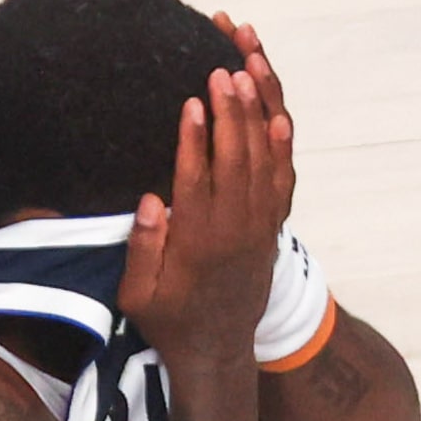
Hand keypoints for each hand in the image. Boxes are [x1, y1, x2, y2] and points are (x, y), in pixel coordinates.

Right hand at [117, 67, 293, 364]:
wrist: (216, 350)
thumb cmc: (169, 319)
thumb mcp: (138, 296)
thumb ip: (143, 249)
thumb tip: (150, 201)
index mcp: (199, 245)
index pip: (198, 182)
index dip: (195, 140)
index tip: (192, 101)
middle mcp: (236, 232)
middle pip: (237, 161)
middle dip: (231, 112)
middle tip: (220, 70)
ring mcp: (259, 228)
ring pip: (264, 163)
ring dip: (257, 116)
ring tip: (247, 73)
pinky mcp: (271, 228)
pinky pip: (283, 180)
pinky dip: (282, 147)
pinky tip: (277, 114)